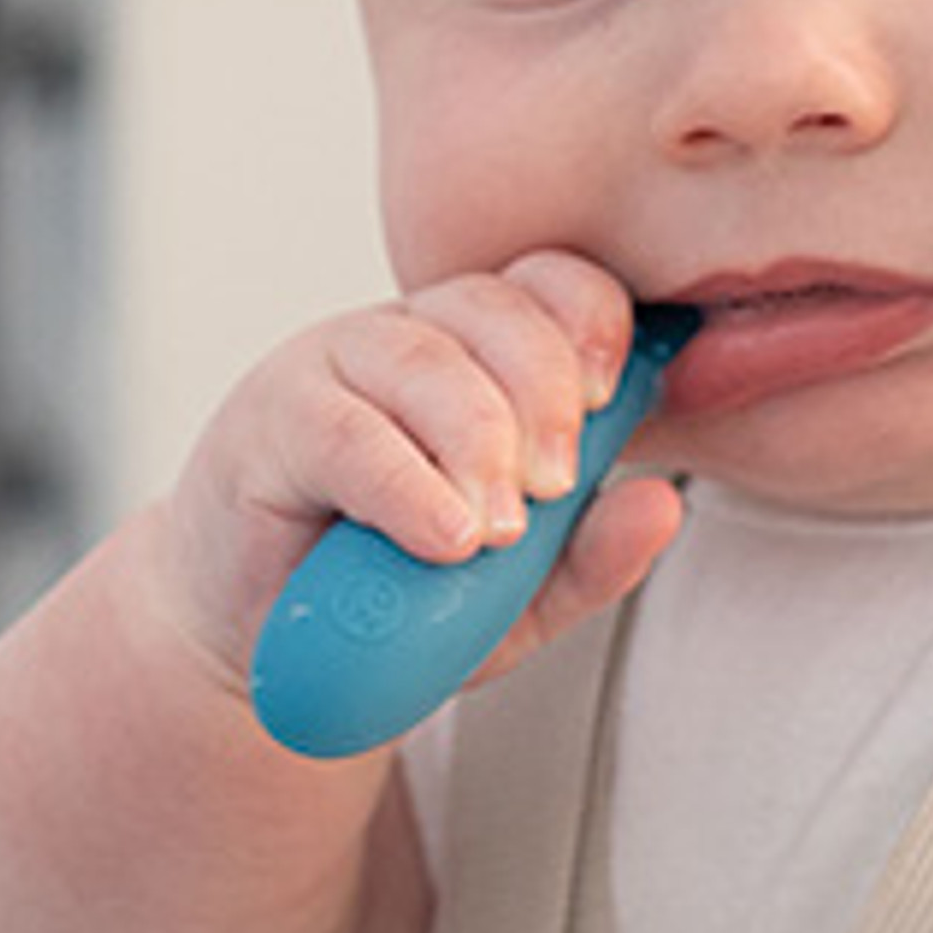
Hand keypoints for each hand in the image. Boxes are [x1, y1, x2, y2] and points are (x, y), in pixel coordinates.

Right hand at [150, 253, 684, 706]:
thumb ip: (589, 554)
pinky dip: (405, 483)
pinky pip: (347, 430)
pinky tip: (442, 534)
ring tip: (496, 530)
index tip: (611, 398)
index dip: (590, 322)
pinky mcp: (273, 419)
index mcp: (480, 353)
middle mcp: (411, 338)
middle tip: (554, 488)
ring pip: (424, 360)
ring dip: (478, 441)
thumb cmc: (393, 596)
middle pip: (495, 310)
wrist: (270, 647)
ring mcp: (336, 366)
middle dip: (544, 394)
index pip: (550, 284)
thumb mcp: (514, 594)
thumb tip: (662, 504)